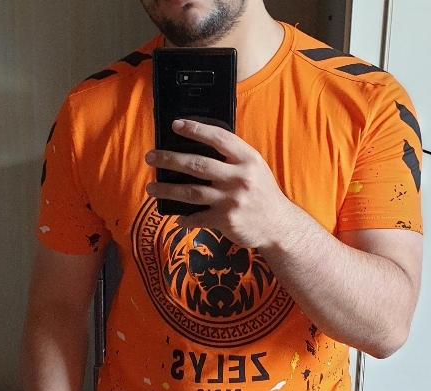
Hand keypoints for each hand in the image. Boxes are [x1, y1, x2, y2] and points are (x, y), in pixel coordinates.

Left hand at [145, 119, 296, 249]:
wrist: (279, 226)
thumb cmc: (263, 194)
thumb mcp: (255, 169)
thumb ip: (233, 158)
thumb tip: (199, 147)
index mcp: (248, 159)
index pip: (219, 138)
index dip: (196, 130)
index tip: (176, 125)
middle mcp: (240, 177)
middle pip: (197, 164)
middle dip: (170, 160)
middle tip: (151, 157)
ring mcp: (232, 200)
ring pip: (191, 192)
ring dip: (167, 190)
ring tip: (151, 188)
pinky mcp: (226, 220)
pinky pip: (198, 218)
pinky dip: (185, 219)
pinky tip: (177, 217)